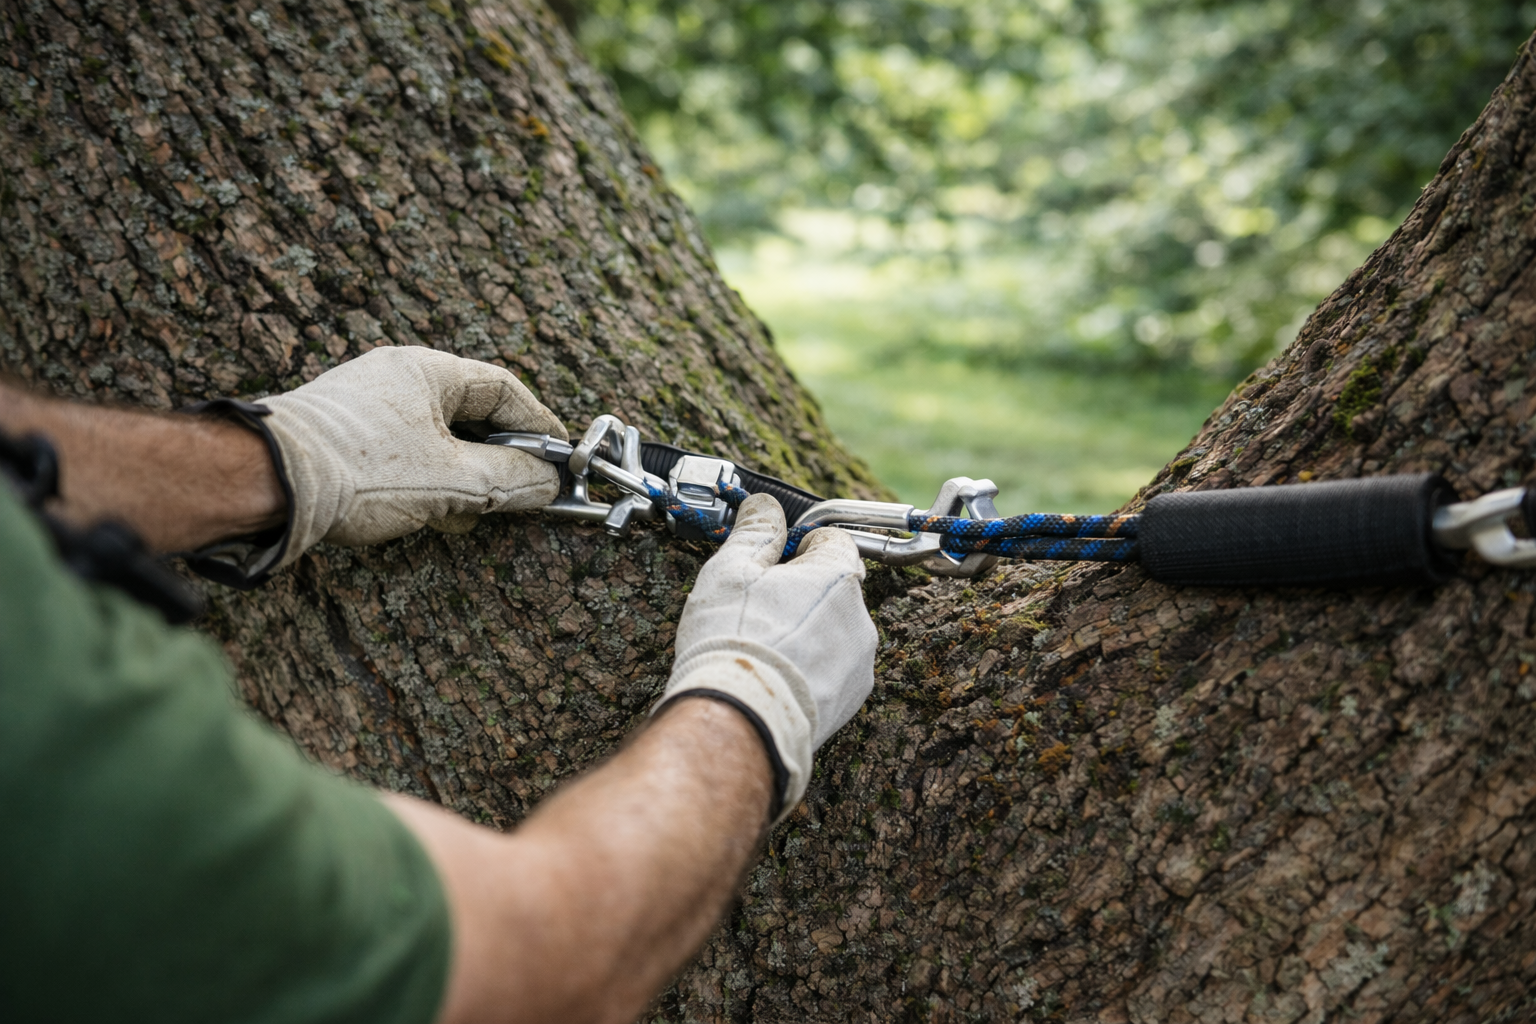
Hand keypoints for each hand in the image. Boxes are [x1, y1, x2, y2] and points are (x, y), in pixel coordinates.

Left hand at [261, 346, 565, 566]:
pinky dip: (428, 482)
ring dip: (462, 478)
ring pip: (437, 440)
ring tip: (468, 515)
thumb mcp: (452, 480)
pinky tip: (429, 515)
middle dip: (498, 459)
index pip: (502, 388)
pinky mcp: (344, 438)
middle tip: (518, 492)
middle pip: (470, 415)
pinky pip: (404, 454)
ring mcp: (366, 406)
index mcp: (424, 370)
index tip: (559, 457)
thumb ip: (509, 478)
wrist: (262, 484)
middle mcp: (394, 378)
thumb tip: (546, 482)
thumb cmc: (354, 469)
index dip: (538, 424)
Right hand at [657, 493, 876, 821]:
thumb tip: (765, 506)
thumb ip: (754, 532)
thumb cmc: (734, 641)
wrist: (740, 722)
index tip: (770, 562)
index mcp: (837, 577)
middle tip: (757, 607)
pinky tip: (773, 677)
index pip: (832, 539)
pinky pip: (832, 670)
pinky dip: (809, 669)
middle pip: (834, 587)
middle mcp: (860, 618)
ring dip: (806, 632)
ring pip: (834, 631)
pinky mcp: (849, 701)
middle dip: (801, 591)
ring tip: (761, 648)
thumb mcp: (730, 571)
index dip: (798, 545)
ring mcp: (859, 664)